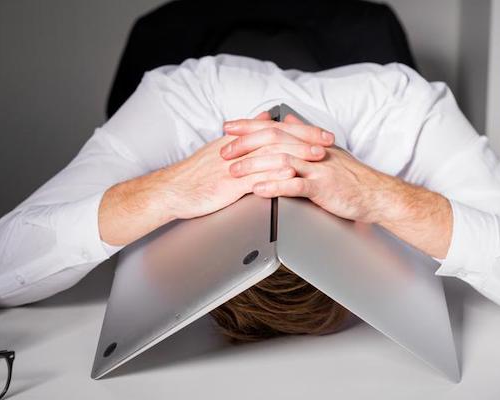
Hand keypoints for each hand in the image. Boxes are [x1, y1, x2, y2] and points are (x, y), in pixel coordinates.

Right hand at [98, 112, 326, 245]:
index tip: (322, 133)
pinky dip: (277, 177)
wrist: (172, 190)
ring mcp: (236, 167)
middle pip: (279, 138)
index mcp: (239, 140)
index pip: (275, 128)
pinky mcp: (230, 185)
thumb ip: (246, 132)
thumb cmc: (196, 174)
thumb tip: (264, 115)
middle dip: (307, 139)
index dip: (301, 129)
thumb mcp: (221, 148)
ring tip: (317, 157)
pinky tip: (292, 177)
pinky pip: (257, 179)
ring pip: (272, 155)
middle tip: (328, 142)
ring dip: (298, 155)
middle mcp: (239, 149)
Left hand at [224, 114, 398, 222]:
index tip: (228, 127)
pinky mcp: (322, 187)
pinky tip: (258, 190)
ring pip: (280, 161)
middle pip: (273, 140)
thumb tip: (288, 119)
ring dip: (254, 166)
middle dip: (245, 144)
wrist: (375, 193)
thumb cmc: (351, 176)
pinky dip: (274, 186)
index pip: (274, 127)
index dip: (249, 126)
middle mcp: (311, 151)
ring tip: (234, 172)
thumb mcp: (326, 150)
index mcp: (309, 142)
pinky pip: (295, 185)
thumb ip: (304, 135)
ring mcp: (317, 168)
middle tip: (223, 151)